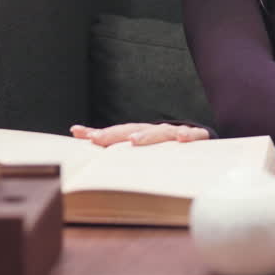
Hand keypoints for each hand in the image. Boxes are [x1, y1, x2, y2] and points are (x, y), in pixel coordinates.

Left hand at [70, 122, 209, 146]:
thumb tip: (76, 131)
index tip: (81, 135)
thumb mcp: (141, 144)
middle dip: (115, 135)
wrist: (198, 138)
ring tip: (133, 141)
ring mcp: (174, 132)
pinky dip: (188, 135)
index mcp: (142, 133)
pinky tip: (182, 139)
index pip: (118, 132)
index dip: (101, 134)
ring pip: (160, 132)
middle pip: (134, 130)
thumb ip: (110, 139)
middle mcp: (155, 130)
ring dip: (146, 135)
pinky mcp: (196, 136)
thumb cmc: (164, 144)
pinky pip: (193, 135)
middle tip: (98, 139)